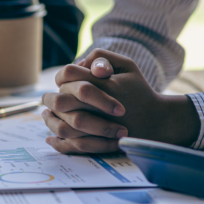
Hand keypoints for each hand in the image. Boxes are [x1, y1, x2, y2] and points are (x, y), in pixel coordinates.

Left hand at [41, 49, 200, 153]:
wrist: (157, 122)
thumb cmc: (140, 92)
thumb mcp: (128, 66)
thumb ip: (102, 58)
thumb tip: (79, 63)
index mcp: (103, 85)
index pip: (68, 74)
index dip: (61, 77)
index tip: (62, 82)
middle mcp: (97, 106)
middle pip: (60, 100)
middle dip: (49, 99)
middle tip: (46, 99)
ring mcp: (96, 128)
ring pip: (61, 125)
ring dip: (49, 121)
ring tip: (46, 116)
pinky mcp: (97, 144)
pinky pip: (69, 145)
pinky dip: (57, 142)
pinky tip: (50, 137)